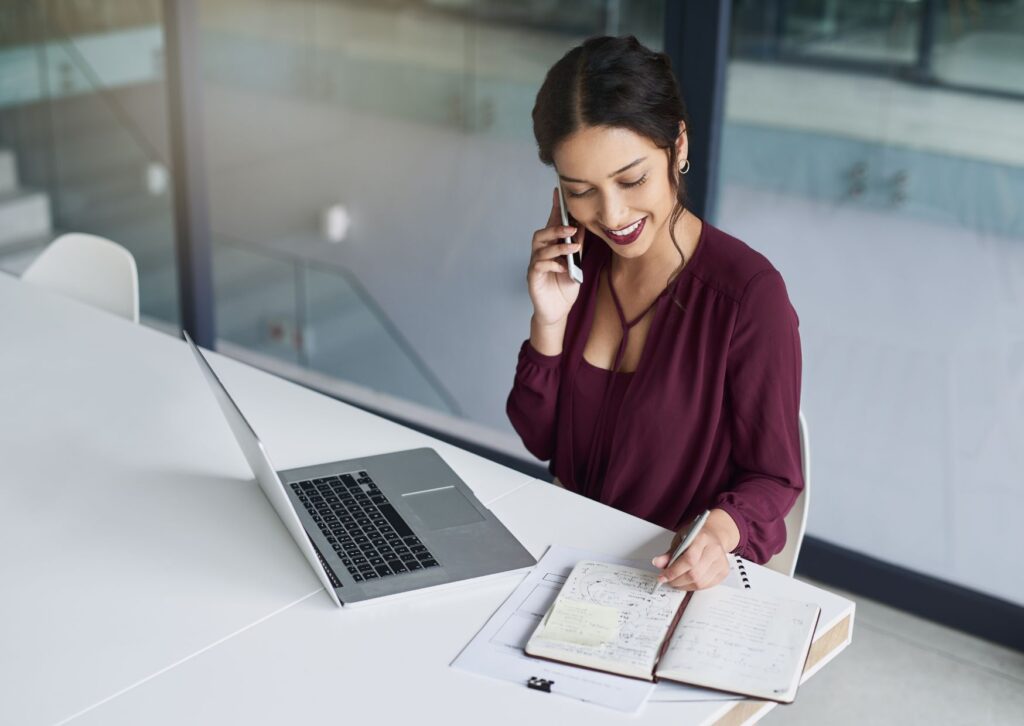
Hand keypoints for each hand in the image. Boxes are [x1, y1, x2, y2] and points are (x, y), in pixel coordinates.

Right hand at [527, 188, 584, 326]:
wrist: (558, 312)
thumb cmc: (565, 287)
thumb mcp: (576, 264)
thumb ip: (577, 247)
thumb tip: (583, 227)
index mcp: (551, 248)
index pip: (551, 225)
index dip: (554, 210)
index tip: (557, 193)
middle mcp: (540, 254)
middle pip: (541, 234)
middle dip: (555, 229)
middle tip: (571, 229)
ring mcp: (535, 266)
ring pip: (539, 248)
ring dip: (557, 246)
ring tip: (573, 248)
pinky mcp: (533, 278)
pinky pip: (538, 265)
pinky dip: (552, 263)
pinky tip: (563, 267)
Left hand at [651, 520, 730, 590]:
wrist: (714, 535)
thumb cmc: (695, 536)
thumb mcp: (680, 539)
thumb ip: (669, 553)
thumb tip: (657, 563)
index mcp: (702, 538)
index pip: (689, 559)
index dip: (674, 571)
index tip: (662, 577)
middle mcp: (715, 550)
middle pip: (694, 573)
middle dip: (677, 580)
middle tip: (667, 580)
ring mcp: (721, 562)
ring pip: (700, 582)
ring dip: (684, 585)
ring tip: (675, 581)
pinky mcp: (724, 572)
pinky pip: (706, 586)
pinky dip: (693, 586)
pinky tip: (686, 582)